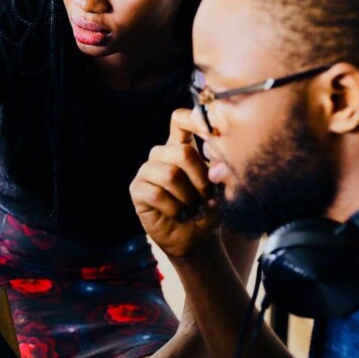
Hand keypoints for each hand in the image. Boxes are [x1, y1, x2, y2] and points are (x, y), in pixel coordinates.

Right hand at [130, 108, 221, 258]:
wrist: (196, 238)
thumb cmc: (209, 209)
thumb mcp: (221, 189)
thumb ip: (219, 172)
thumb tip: (216, 168)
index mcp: (181, 147)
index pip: (180, 120)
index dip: (193, 119)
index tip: (210, 132)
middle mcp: (162, 155)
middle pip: (182, 152)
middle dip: (201, 178)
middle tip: (207, 197)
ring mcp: (147, 171)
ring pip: (170, 174)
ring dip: (188, 197)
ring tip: (194, 208)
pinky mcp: (137, 190)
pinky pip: (156, 193)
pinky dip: (175, 208)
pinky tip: (179, 215)